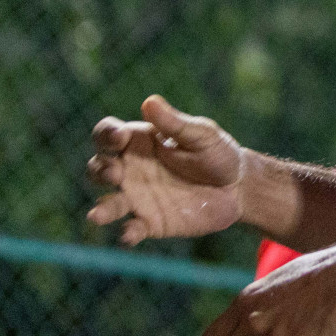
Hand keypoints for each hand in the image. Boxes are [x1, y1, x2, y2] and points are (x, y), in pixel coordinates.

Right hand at [87, 94, 244, 244]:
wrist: (238, 187)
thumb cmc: (217, 153)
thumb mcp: (201, 134)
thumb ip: (174, 123)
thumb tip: (149, 102)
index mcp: (139, 142)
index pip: (108, 135)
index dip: (106, 135)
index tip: (120, 137)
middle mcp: (130, 170)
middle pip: (99, 168)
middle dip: (99, 171)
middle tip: (114, 174)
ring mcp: (137, 198)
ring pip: (108, 204)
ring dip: (102, 209)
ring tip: (97, 215)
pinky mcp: (149, 223)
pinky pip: (131, 230)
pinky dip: (127, 233)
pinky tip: (130, 233)